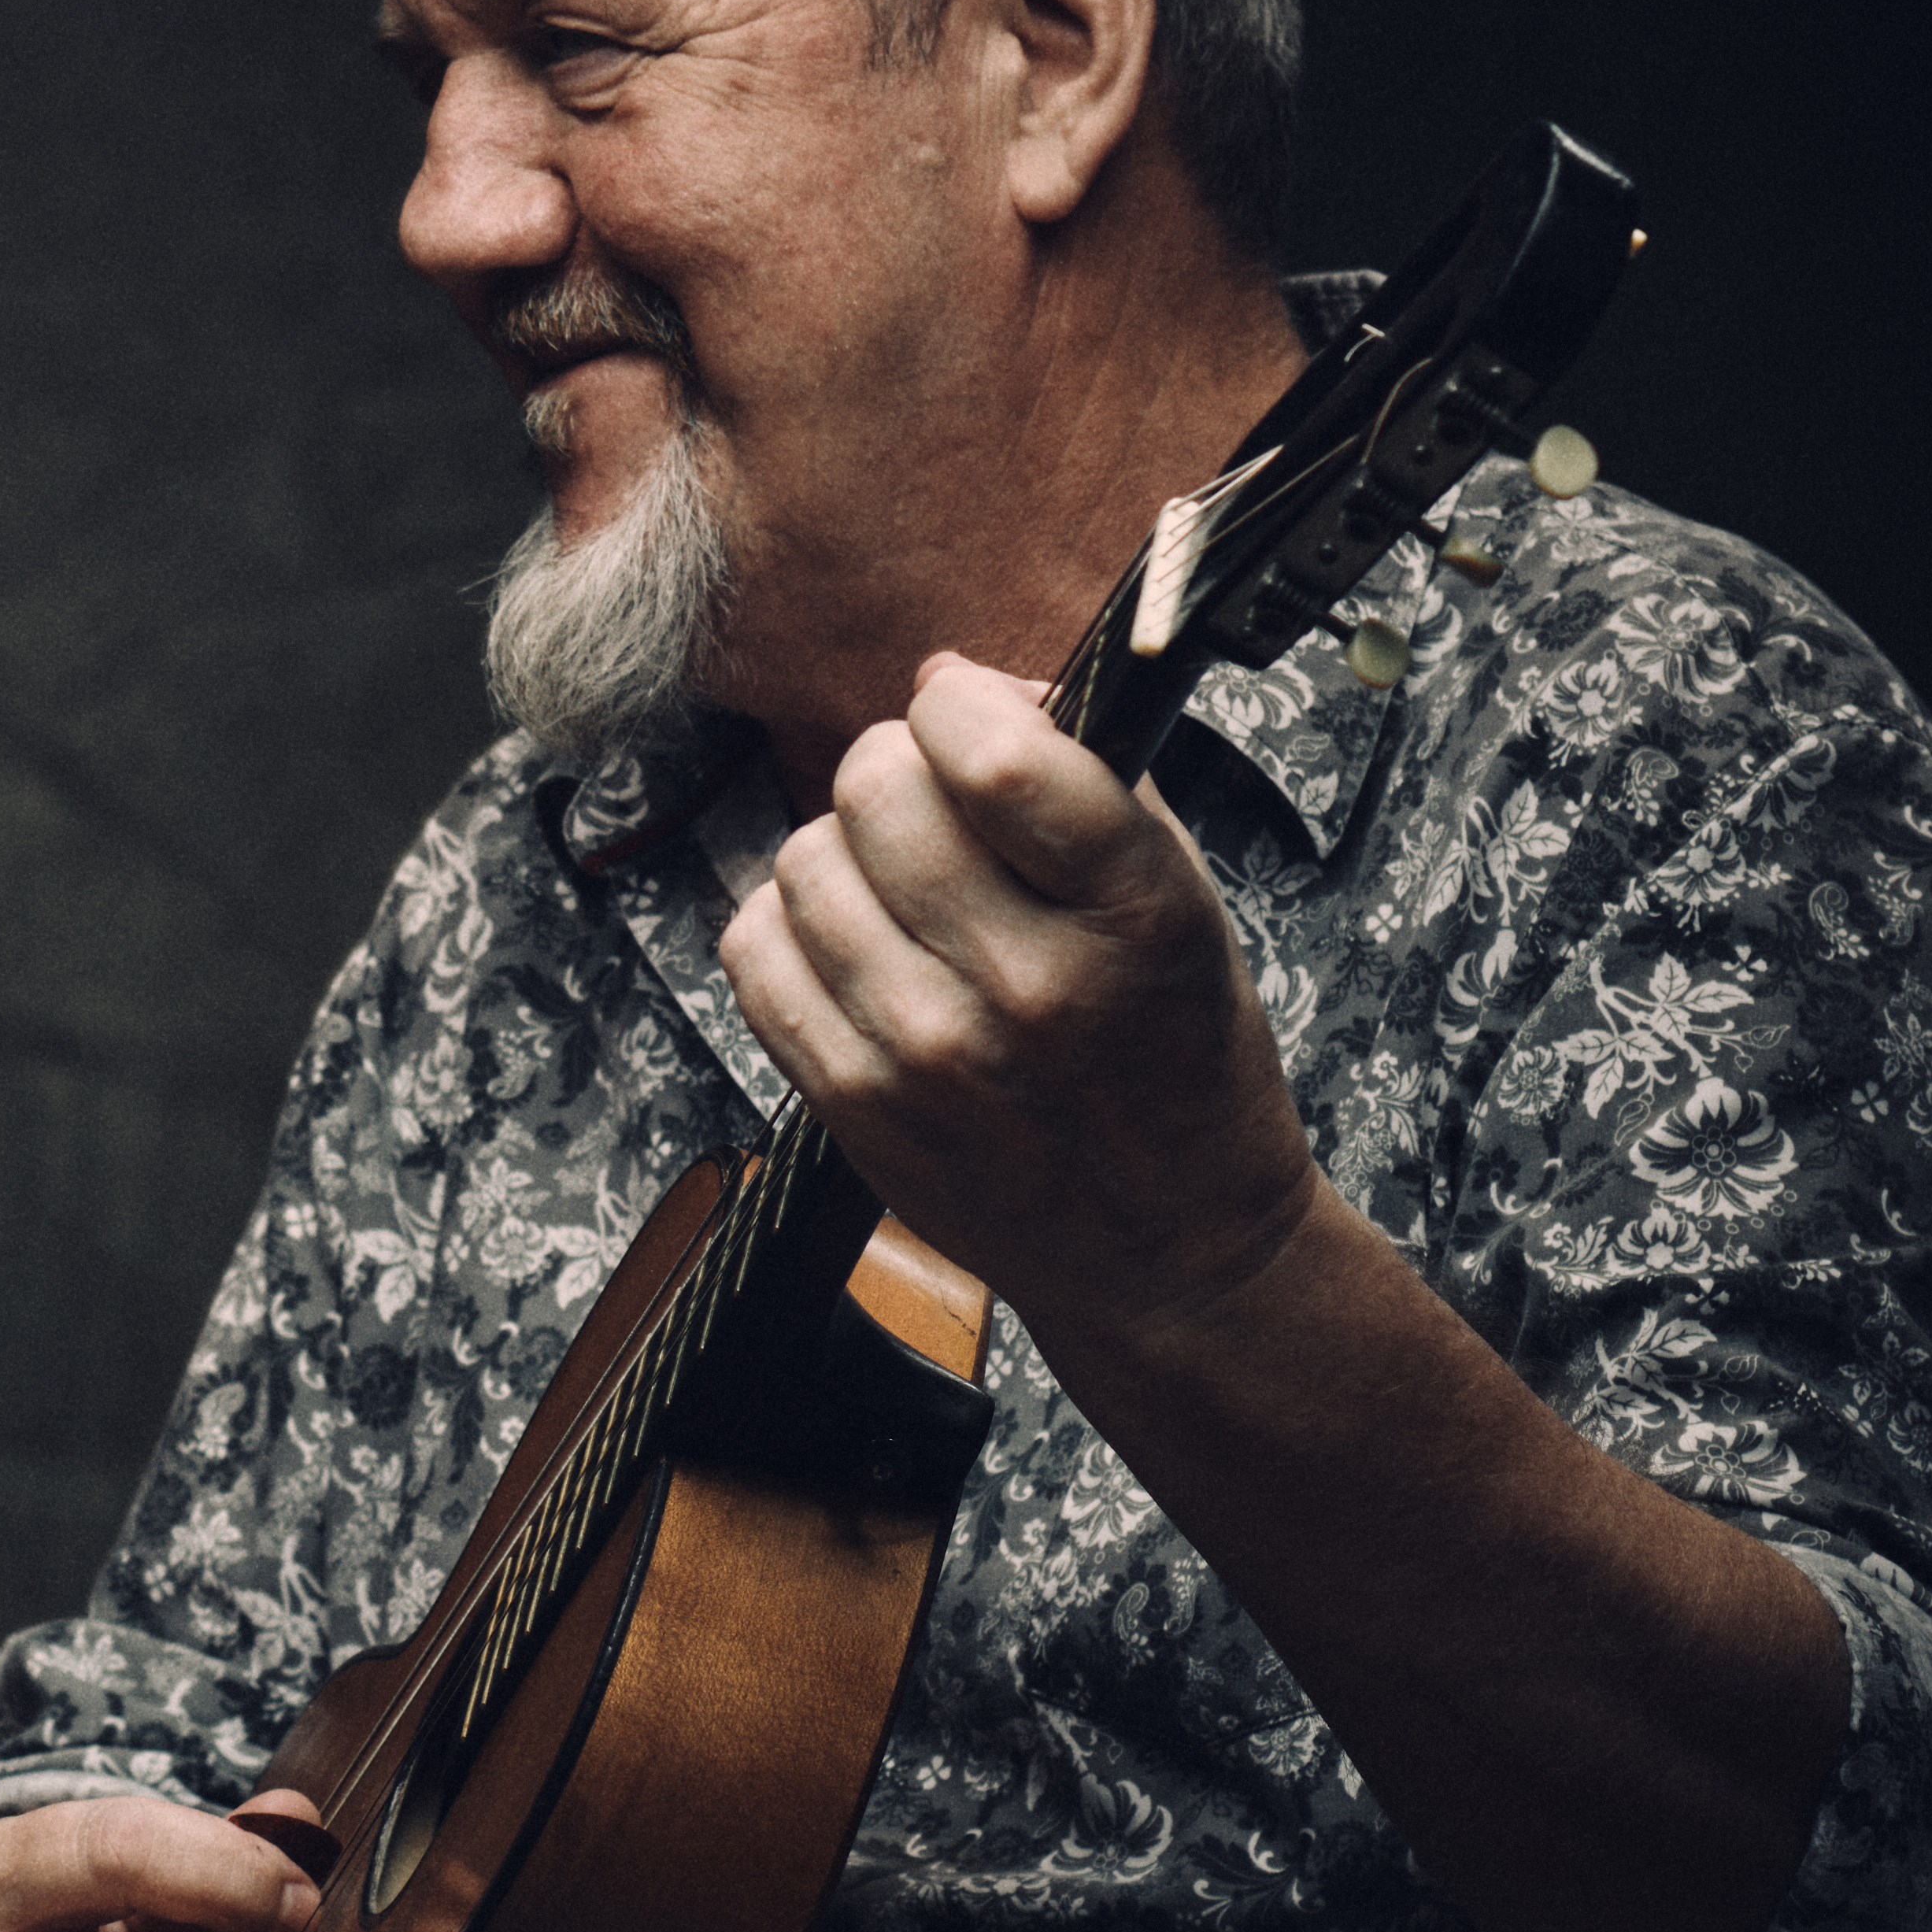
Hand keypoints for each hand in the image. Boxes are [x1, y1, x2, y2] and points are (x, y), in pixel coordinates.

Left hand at [722, 652, 1322, 1347]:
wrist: (1169, 1248)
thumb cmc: (1177, 1054)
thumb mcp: (1179, 897)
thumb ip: (1082, 776)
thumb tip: (955, 682)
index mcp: (1133, 916)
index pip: (994, 755)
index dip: (960, 704)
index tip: (971, 715)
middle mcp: (1026, 988)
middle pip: (875, 788)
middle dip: (899, 769)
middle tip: (936, 808)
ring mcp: (925, 1053)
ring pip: (802, 861)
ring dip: (843, 852)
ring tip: (903, 891)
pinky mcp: (850, 1103)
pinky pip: (752, 949)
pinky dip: (789, 927)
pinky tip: (852, 946)